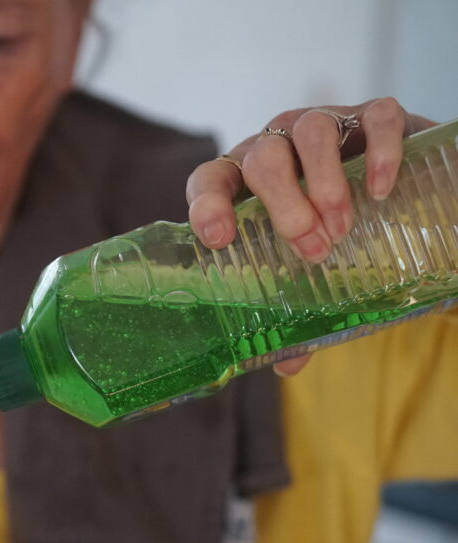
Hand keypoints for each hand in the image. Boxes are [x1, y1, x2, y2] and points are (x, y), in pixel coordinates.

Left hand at [185, 98, 433, 376]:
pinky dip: (378, 152)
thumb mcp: (310, 274)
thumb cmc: (334, 238)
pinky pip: (374, 118)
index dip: (207, 205)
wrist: (396, 198)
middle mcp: (277, 145)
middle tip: (311, 248)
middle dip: (283, 206)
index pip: (209, 180)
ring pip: (311, 133)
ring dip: (324, 183)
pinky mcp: (375, 115)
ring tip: (341, 227)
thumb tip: (286, 366)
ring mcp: (325, 124)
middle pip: (263, 160)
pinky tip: (381, 190)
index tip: (219, 238)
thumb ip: (294, 313)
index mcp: (246, 184)